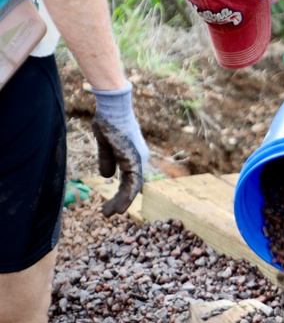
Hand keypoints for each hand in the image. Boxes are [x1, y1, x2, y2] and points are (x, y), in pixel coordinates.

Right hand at [90, 83, 148, 216]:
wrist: (111, 108)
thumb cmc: (108, 122)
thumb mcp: (105, 146)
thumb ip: (107, 160)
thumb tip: (106, 177)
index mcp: (133, 156)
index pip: (129, 179)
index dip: (122, 192)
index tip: (113, 205)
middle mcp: (139, 159)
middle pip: (132, 185)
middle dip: (120, 200)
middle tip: (108, 213)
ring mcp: (138, 158)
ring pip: (133, 186)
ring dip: (122, 201)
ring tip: (111, 213)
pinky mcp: (134, 158)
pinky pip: (133, 180)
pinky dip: (127, 195)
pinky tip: (121, 205)